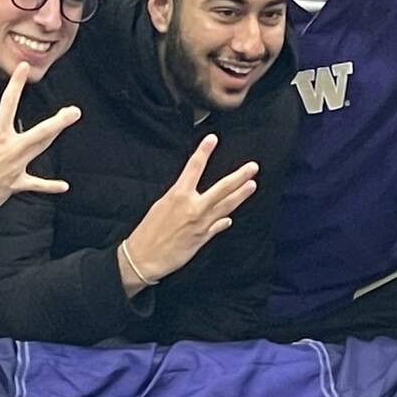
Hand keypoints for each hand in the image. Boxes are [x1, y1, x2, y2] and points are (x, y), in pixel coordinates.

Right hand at [0, 63, 79, 210]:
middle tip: (74, 111)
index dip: (16, 84)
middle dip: (59, 122)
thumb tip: (5, 135)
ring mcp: (16, 166)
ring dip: (55, 135)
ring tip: (68, 122)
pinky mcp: (16, 183)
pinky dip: (50, 186)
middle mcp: (10, 148)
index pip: (8, 104)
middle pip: (40, 132)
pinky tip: (64, 186)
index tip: (23, 68)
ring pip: (41, 148)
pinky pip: (37, 185)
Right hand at [119, 133, 260, 288]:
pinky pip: (218, 226)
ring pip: (226, 206)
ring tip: (253, 185)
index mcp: (178, 195)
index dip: (204, 152)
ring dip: (241, 195)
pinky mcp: (203, 238)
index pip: (194, 168)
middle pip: (222, 188)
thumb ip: (179, 198)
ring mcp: (201, 223)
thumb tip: (192, 193)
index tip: (213, 139)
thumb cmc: (148, 231)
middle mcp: (193, 207)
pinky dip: (224, 221)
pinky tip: (230, 218)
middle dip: (239, 176)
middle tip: (253, 167)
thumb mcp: (160, 206)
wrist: (144, 257)